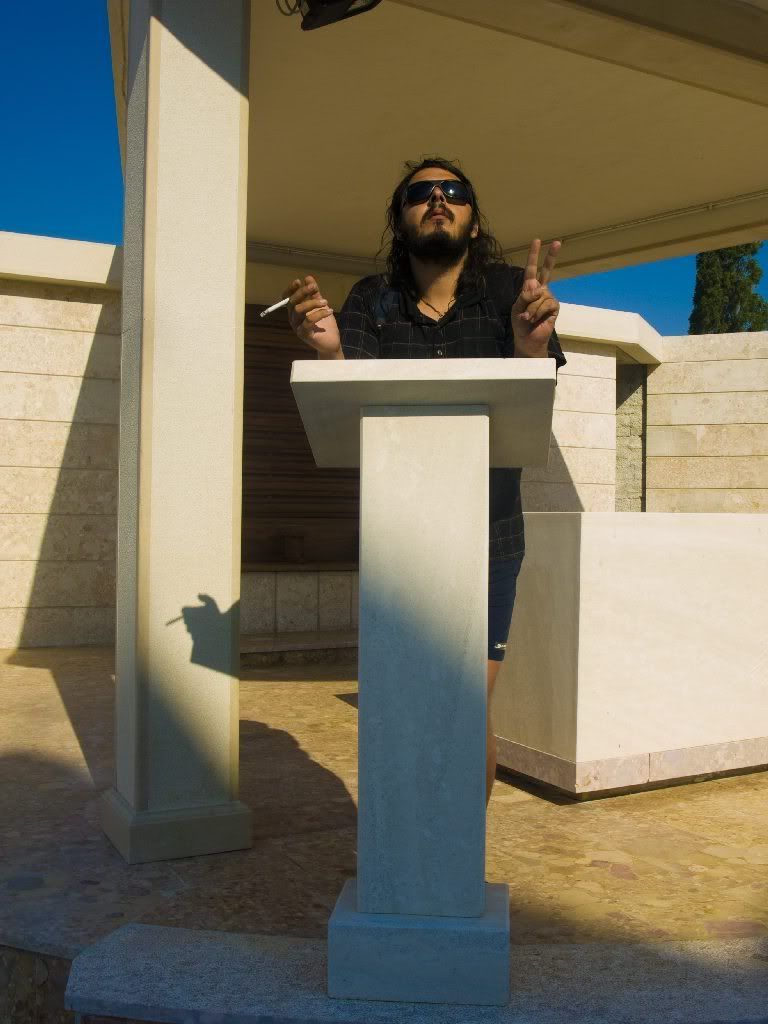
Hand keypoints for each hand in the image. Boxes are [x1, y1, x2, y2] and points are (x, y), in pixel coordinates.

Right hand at [283, 275, 340, 354]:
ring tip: (326, 302)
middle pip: (292, 302)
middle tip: (314, 287)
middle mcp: (293, 319)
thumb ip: (314, 293)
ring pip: (299, 310)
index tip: (299, 281)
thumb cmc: (324, 324)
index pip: (287, 298)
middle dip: (303, 292)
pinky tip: (329, 311)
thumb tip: (308, 278)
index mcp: (295, 311)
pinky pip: (309, 321)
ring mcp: (297, 327)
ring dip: (312, 302)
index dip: (291, 289)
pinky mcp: (304, 334)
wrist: (331, 342)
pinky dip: (320, 313)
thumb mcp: (320, 305)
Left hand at [511, 239, 560, 353]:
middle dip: (551, 257)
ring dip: (531, 309)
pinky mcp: (554, 307)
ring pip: (540, 295)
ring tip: (528, 318)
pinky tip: (536, 320)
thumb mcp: (517, 307)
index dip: (534, 255)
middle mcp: (541, 290)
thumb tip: (539, 288)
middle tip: (558, 242)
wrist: (528, 339)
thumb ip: (525, 296)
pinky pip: (546, 304)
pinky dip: (537, 313)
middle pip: (547, 270)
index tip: (537, 241)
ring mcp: (549, 297)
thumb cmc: (520, 323)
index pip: (531, 269)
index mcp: (529, 288)